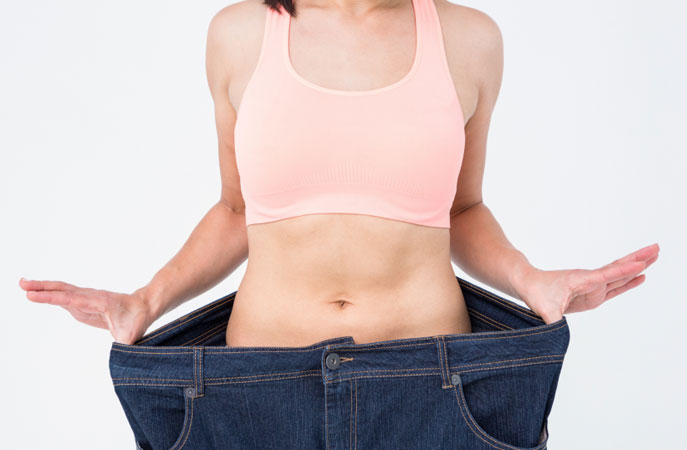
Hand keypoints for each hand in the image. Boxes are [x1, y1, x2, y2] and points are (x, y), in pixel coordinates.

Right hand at [19, 278, 156, 344]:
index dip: (52, 297)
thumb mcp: (131, 337)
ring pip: (62, 291)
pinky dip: (50, 294)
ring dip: (43, 288)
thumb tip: (119, 363)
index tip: (33, 295)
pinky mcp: (83, 304)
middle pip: (63, 290)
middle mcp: (91, 297)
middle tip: (21, 284)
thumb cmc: (137, 320)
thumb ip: (123, 348)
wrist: (143, 307)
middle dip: (42, 287)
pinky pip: (64, 297)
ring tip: (23, 284)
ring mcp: (86, 299)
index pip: (72, 299)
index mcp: (100, 302)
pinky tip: (38, 293)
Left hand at [518, 243, 659, 323]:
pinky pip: (613, 286)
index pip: (607, 275)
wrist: (528, 284)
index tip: (641, 264)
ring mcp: (592, 286)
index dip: (624, 271)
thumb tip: (557, 338)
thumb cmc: (535, 293)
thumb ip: (553, 324)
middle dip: (638, 259)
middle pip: (618, 268)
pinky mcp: (591, 293)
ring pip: (618, 275)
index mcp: (581, 281)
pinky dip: (627, 281)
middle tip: (656, 247)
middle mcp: (589, 280)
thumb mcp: (544, 311)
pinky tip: (640, 277)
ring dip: (636, 266)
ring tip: (655, 256)